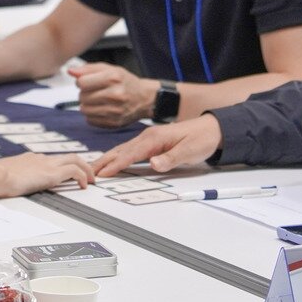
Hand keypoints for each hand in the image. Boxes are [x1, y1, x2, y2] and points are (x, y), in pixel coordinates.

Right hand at [0, 153, 92, 195]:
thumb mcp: (3, 177)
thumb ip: (8, 178)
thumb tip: (1, 185)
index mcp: (30, 159)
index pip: (51, 160)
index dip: (62, 166)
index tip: (67, 174)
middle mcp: (40, 159)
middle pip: (67, 156)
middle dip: (80, 164)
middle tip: (88, 175)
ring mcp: (47, 164)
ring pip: (75, 159)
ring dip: (86, 169)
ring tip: (91, 181)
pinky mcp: (51, 174)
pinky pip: (75, 171)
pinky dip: (83, 176)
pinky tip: (83, 186)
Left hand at [67, 63, 156, 127]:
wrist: (145, 98)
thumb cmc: (125, 82)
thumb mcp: (109, 69)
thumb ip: (88, 69)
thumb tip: (70, 71)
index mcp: (113, 78)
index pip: (81, 83)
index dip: (82, 82)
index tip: (88, 82)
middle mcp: (115, 94)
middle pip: (82, 97)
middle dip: (85, 93)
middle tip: (95, 92)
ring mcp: (115, 110)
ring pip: (84, 110)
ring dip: (87, 105)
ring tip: (97, 100)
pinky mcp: (114, 123)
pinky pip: (90, 120)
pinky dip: (92, 115)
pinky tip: (101, 109)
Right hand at [92, 115, 222, 177]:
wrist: (212, 128)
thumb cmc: (201, 139)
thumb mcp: (189, 151)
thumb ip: (170, 158)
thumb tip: (153, 164)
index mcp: (155, 138)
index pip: (130, 153)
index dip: (115, 164)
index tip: (102, 173)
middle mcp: (148, 137)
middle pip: (121, 150)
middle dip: (104, 161)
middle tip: (88, 172)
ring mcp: (148, 139)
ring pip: (123, 150)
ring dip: (108, 159)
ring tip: (94, 168)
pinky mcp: (151, 143)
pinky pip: (129, 150)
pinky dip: (117, 156)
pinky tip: (112, 161)